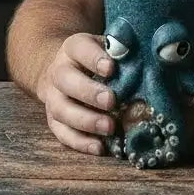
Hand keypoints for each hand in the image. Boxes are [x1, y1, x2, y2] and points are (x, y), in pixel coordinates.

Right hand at [36, 33, 116, 155]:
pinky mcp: (53, 120)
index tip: (111, 68)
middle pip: (65, 80)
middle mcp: (58, 72)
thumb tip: (141, 57)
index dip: (94, 58)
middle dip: (88, 92)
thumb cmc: (96, 59)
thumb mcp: (106, 46)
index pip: (79, 48)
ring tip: (110, 127)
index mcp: (72, 48)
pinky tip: (99, 147)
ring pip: (61, 110)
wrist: (63, 69)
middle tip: (111, 101)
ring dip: (86, 121)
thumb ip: (120, 49)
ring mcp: (52, 97)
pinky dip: (79, 142)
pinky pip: (61, 133)